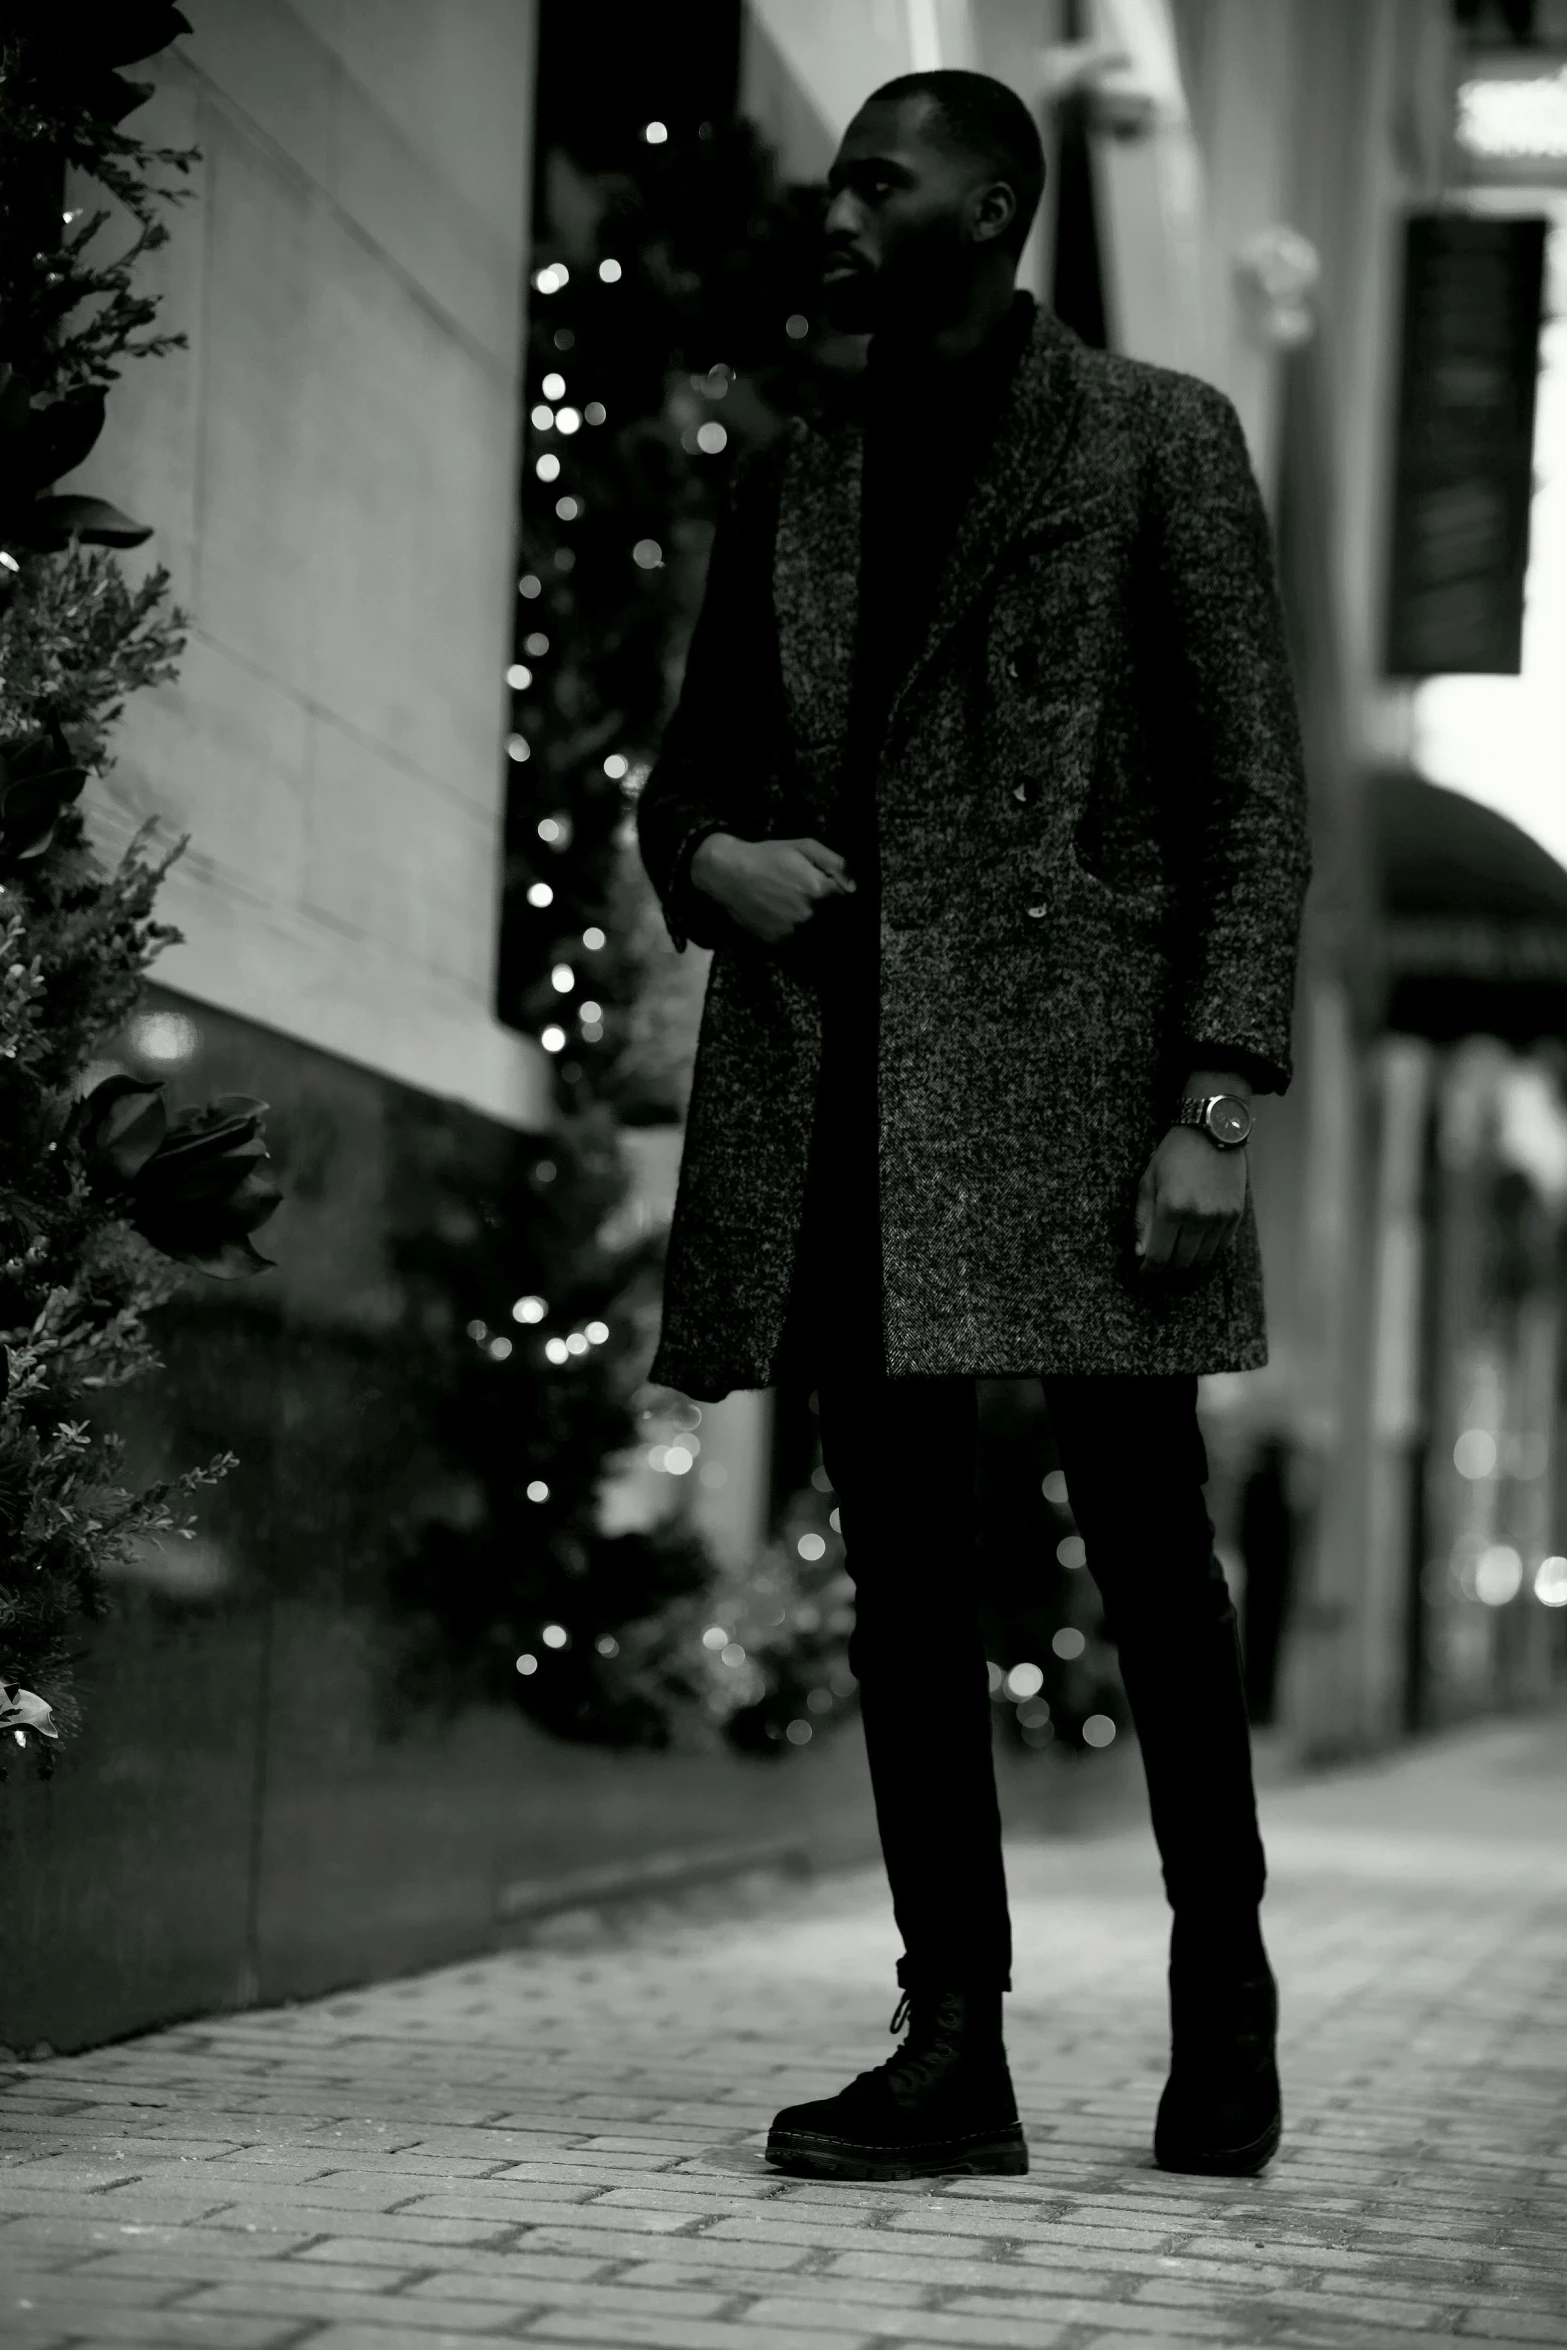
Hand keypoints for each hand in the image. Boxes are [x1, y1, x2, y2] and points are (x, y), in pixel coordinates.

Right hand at [691, 832, 855, 945]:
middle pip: (836, 924)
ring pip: (819, 939)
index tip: (837, 897)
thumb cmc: (768, 856)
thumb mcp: (804, 847)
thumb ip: (836, 863)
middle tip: (824, 912)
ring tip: (812, 926)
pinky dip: (801, 943)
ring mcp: (793, 932)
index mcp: (820, 890)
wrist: (728, 874)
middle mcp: (809, 915)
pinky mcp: (777, 943)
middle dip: (834, 918)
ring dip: (820, 934)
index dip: (842, 898)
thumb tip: (854, 887)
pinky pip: (799, 949)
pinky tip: (794, 930)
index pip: (847, 902)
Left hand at [1135, 1126, 1247, 1276]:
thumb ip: (1143, 1220)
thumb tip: (1141, 1253)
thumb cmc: (1174, 1153)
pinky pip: (1221, 1247)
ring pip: (1203, 1258)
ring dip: (1188, 1259)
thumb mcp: (1149, 1181)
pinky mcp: (1236, 1215)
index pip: (1160, 1256)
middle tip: (1160, 1262)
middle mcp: (1198, 1218)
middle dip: (1168, 1266)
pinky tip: (1197, 1240)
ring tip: (1178, 1250)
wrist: (1213, 1130)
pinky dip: (1208, 1249)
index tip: (1146, 1272)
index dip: (1151, 1270)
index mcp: (1171, 1209)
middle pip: (1182, 1261)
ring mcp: (1220, 1218)